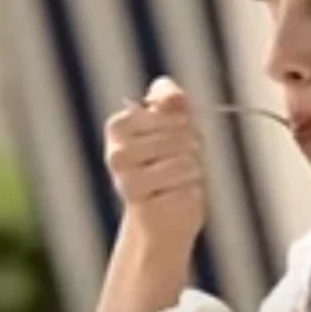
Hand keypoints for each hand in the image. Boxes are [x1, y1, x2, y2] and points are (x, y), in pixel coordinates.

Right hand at [104, 77, 206, 252]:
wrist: (163, 215)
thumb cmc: (169, 162)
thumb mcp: (174, 123)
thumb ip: (172, 99)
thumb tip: (174, 95)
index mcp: (119, 126)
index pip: (174, 112)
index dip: (186, 124)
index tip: (176, 135)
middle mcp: (116, 154)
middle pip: (182, 137)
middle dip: (193, 149)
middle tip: (180, 162)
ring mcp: (127, 183)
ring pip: (186, 163)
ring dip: (194, 172)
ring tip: (179, 180)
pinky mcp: (144, 210)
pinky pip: (188, 191)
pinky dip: (192, 194)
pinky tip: (175, 199)